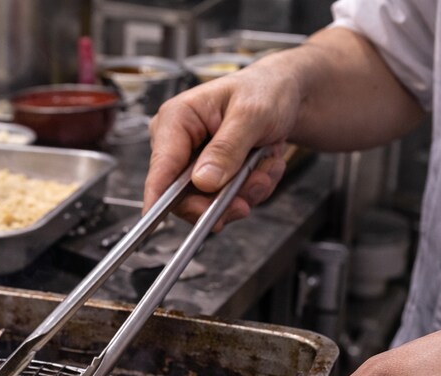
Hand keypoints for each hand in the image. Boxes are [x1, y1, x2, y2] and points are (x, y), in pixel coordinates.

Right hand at [144, 65, 298, 227]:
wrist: (285, 96)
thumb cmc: (265, 90)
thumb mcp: (251, 114)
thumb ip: (227, 148)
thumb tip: (203, 181)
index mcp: (177, 119)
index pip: (161, 166)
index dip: (157, 196)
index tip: (156, 219)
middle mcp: (178, 144)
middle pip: (183, 195)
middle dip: (223, 197)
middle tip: (255, 187)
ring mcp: (193, 164)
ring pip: (207, 203)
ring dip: (243, 192)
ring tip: (266, 168)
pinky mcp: (209, 178)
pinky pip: (224, 202)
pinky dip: (250, 190)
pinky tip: (263, 168)